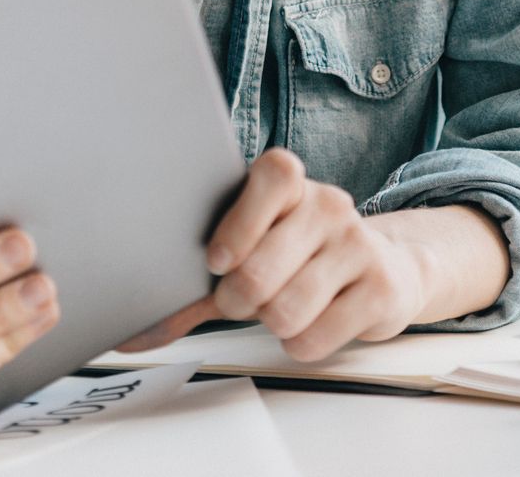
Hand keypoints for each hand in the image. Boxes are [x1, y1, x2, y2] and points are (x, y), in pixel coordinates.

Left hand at [118, 149, 426, 362]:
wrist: (387, 271)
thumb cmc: (300, 260)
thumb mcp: (253, 253)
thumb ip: (198, 284)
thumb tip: (132, 334)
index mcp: (292, 183)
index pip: (273, 176)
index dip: (239, 223)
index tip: (217, 259)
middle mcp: (329, 205)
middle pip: (261, 269)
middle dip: (238, 300)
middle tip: (241, 299)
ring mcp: (358, 244)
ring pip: (286, 310)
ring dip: (271, 324)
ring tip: (280, 308)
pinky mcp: (381, 288)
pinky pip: (317, 336)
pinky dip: (301, 344)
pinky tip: (312, 323)